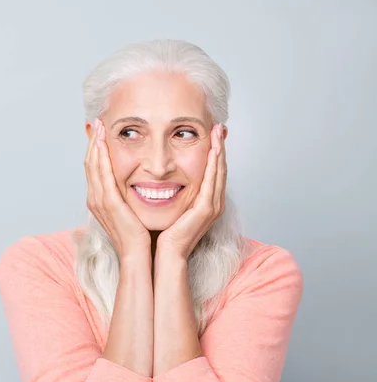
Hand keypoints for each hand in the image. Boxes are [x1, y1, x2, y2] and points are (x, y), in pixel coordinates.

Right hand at [85, 118, 150, 258]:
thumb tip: (136, 184)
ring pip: (92, 165)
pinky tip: (102, 142)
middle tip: (96, 121)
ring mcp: (99, 201)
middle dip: (92, 141)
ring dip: (94, 143)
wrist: (139, 255)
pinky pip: (101, 174)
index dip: (95, 149)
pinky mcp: (108, 203)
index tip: (100, 132)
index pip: (94, 168)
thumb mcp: (132, 210)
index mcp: (100, 200)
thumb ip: (129, 196)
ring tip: (98, 125)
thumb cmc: (139, 235)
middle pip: (90, 163)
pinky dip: (100, 156)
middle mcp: (95, 198)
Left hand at [156, 124, 226, 259]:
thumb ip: (173, 191)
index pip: (212, 172)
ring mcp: (213, 206)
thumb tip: (161, 175)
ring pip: (219, 172)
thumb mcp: (171, 206)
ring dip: (220, 151)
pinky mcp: (207, 209)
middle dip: (220, 147)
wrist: (166, 255)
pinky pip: (213, 181)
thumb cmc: (164, 232)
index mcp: (206, 202)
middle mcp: (213, 203)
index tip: (211, 133)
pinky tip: (214, 149)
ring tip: (218, 132)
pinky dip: (214, 164)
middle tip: (219, 127)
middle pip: (219, 169)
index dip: (214, 152)